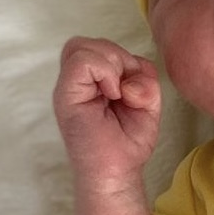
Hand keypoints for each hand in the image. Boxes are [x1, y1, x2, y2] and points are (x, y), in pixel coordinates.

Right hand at [53, 37, 161, 183]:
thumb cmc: (128, 142)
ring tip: (118, 94)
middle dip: (118, 58)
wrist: (117, 173)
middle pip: (90, 41)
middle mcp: (78, 82)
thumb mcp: (148, 104)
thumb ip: (145, 78)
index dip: (124, 58)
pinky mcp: (65, 95)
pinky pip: (81, 59)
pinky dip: (104, 70)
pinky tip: (112, 94)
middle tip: (125, 91)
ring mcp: (69, 87)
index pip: (102, 46)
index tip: (132, 89)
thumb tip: (129, 76)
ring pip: (82, 45)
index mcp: (94, 81)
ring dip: (111, 63)